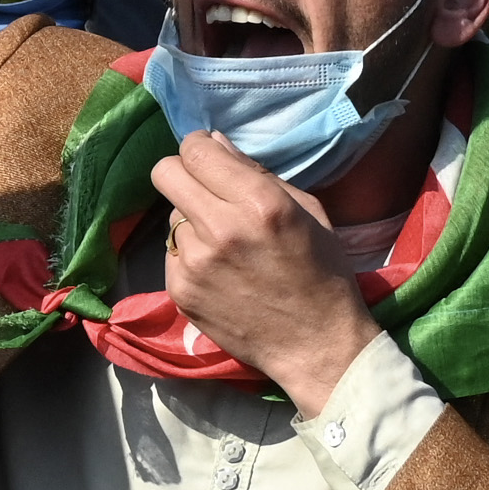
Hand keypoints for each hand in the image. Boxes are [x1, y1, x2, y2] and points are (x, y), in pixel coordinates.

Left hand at [151, 131, 379, 415]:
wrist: (318, 348)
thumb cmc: (323, 276)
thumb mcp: (308, 213)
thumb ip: (257, 172)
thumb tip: (215, 141)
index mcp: (260, 203)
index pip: (196, 149)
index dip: (200, 146)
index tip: (209, 155)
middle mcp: (221, 228)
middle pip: (165, 172)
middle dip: (182, 172)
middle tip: (205, 189)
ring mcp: (195, 262)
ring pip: (170, 213)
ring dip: (191, 218)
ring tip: (225, 243)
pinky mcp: (179, 289)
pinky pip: (172, 250)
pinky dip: (191, 253)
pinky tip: (220, 271)